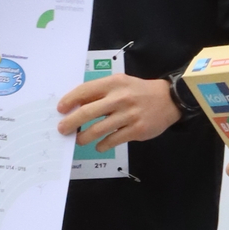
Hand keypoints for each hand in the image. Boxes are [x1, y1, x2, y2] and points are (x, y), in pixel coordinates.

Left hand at [57, 72, 179, 146]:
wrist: (169, 99)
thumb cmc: (139, 91)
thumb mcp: (120, 84)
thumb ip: (101, 92)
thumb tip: (76, 105)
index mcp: (113, 83)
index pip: (85, 91)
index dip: (70, 100)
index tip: (60, 109)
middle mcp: (120, 98)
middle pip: (88, 112)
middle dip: (71, 122)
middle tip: (62, 129)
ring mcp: (129, 115)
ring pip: (99, 129)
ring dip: (84, 137)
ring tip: (79, 140)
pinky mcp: (136, 129)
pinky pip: (113, 140)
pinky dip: (102, 145)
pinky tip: (98, 146)